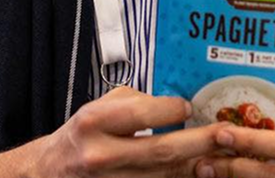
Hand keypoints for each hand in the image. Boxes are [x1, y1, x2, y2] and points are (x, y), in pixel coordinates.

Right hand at [29, 85, 225, 177]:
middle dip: (199, 142)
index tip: (189, 108)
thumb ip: (135, 104)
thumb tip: (175, 106)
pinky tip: (194, 172)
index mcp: (94, 122)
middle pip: (161, 151)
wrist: (48, 173)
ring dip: (194, 167)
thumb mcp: (98, 108)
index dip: (172, 110)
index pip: (142, 113)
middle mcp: (100, 155)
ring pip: (162, 177)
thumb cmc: (79, 136)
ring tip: (220, 156)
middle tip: (225, 133)